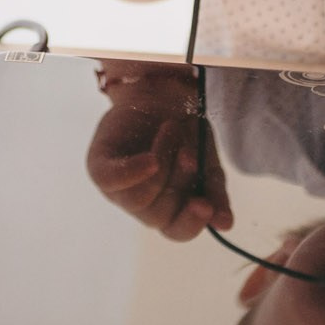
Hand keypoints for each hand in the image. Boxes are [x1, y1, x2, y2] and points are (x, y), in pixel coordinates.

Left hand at [86, 61, 233, 240]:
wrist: (163, 93)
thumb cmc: (186, 134)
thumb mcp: (208, 162)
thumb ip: (215, 192)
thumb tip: (225, 224)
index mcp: (170, 208)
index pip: (177, 231)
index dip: (191, 223)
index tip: (206, 206)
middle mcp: (142, 204)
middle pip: (158, 213)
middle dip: (179, 182)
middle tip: (190, 154)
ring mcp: (118, 188)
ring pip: (137, 197)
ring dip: (162, 164)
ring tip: (171, 130)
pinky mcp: (99, 167)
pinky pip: (111, 179)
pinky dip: (131, 172)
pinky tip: (151, 161)